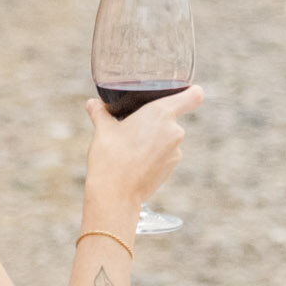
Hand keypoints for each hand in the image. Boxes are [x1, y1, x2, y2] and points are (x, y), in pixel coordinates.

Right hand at [84, 82, 198, 225]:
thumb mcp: (103, 130)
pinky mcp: (171, 169)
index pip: (193, 95)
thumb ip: (100, 113)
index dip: (190, 90)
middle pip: (172, 117)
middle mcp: (174, 131)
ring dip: (153, 139)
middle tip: (133, 126)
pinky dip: (153, 155)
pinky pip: (164, 154)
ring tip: (130, 147)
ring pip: (167, 137)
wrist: (114, 195)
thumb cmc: (110, 157)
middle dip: (155, 121)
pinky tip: (135, 162)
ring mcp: (175, 152)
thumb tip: (92, 103)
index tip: (182, 91)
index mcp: (161, 113)